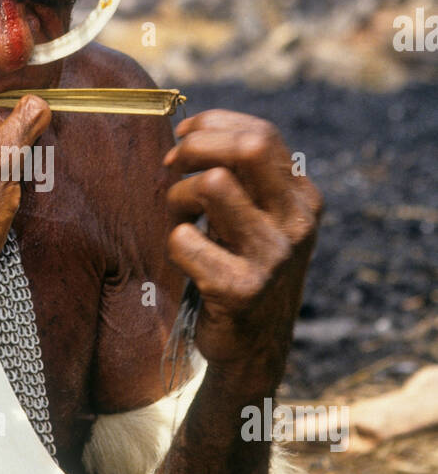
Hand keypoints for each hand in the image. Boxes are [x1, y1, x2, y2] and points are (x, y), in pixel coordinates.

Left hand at [163, 110, 322, 382]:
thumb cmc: (242, 269)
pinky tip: (185, 260)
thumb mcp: (258, 219)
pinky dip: (174, 244)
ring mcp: (274, 257)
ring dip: (179, 197)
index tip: (183, 135)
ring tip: (180, 218)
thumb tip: (192, 131)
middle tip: (170, 167)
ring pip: (213, 185)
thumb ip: (243, 178)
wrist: (253, 348)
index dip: (213, 125)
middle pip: (247, 149)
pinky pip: (185, 240)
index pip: (262, 134)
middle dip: (195, 148)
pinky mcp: (243, 289)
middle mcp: (298, 223)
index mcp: (303, 198)